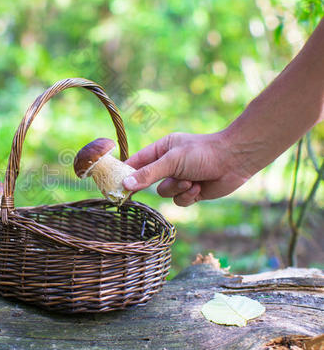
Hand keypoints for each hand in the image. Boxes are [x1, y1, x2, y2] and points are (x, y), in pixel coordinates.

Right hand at [122, 131, 253, 205]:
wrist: (235, 161)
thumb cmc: (203, 153)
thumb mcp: (172, 161)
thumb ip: (148, 174)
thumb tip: (125, 184)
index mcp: (161, 149)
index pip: (136, 161)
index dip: (126, 172)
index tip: (115, 183)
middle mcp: (169, 164)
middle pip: (147, 180)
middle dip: (149, 184)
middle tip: (131, 193)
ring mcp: (180, 178)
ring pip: (164, 193)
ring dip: (176, 189)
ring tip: (190, 181)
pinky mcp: (191, 192)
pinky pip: (179, 201)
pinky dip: (188, 196)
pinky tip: (199, 188)